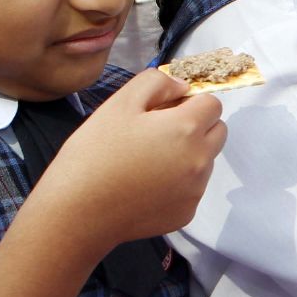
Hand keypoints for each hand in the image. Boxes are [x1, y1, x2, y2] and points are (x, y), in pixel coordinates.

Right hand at [36, 69, 226, 249]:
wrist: (78, 212)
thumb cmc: (95, 153)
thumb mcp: (120, 103)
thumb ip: (157, 83)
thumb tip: (182, 87)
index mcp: (187, 128)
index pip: (213, 103)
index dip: (190, 101)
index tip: (165, 109)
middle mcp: (200, 160)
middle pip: (218, 132)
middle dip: (197, 126)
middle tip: (158, 132)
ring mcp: (196, 190)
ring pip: (206, 161)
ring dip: (188, 154)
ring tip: (147, 161)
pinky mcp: (186, 213)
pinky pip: (192, 189)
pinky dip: (177, 183)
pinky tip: (145, 185)